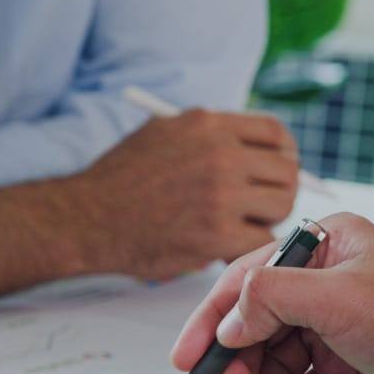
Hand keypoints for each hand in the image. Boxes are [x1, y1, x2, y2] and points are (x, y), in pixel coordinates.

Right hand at [71, 110, 299, 277]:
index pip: (276, 133)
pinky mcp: (216, 233)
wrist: (85, 218)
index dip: (285, 155)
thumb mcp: (163, 133)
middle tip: (263, 208)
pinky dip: (250, 247)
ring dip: (269, 221)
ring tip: (243, 227)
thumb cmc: (120, 180)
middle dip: (280, 192)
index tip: (278, 172)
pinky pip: (262, 240)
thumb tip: (252, 147)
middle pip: (287, 171)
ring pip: (281, 207)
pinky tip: (228, 248)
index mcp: (208, 125)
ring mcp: (220, 194)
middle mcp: (220, 154)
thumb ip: (208, 135)